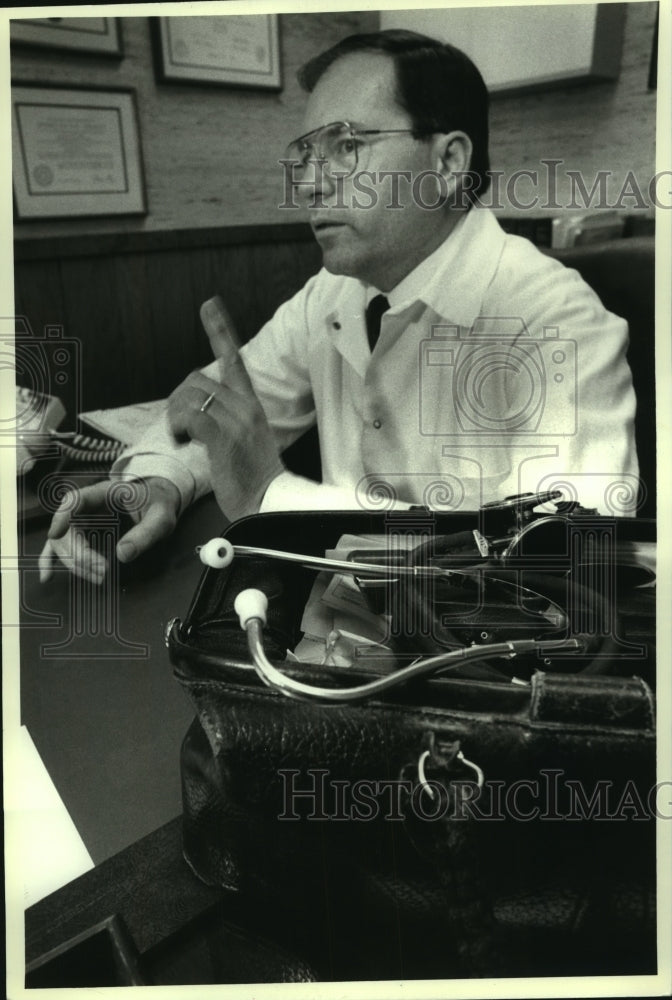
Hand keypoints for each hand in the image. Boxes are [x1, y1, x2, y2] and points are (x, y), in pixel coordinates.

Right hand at [40, 476, 180, 583]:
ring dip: (74, 563)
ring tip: (98, 578)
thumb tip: (122, 555)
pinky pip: (63, 547)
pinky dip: (52, 561)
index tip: (55, 535)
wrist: (158, 500)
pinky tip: (46, 577)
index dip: (61, 516)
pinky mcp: (83, 533)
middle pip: (68, 529)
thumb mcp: (161, 517)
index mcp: (104, 493)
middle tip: (104, 570)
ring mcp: (82, 520)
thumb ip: (146, 533)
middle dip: (80, 553)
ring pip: (64, 542)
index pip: (74, 500)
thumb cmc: (159, 503)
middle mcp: (87, 506)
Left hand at [167, 299, 283, 521]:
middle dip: (178, 400)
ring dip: (176, 416)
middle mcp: (245, 406)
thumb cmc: (253, 477)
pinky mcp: (224, 437)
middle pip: (197, 378)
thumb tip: (198, 411)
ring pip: (190, 395)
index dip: (220, 330)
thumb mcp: (243, 440)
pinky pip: (191, 415)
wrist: (269, 502)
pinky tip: (186, 442)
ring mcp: (236, 421)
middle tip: (181, 426)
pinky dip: (180, 427)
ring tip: (185, 437)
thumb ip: (225, 419)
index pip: (234, 359)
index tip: (209, 305)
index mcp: (250, 404)